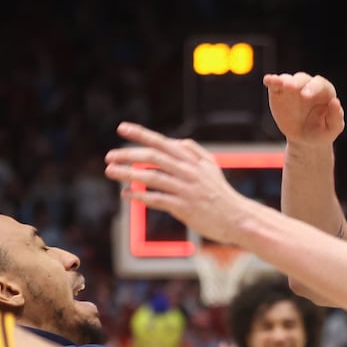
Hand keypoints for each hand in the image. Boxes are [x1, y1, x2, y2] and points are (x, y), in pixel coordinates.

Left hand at [104, 122, 248, 245]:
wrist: (237, 218)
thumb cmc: (221, 193)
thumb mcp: (212, 167)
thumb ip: (194, 151)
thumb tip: (175, 141)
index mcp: (193, 160)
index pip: (163, 142)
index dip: (141, 134)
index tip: (122, 128)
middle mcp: (189, 172)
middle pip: (154, 157)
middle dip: (128, 154)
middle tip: (109, 156)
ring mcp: (186, 189)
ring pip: (152, 177)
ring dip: (128, 174)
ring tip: (110, 172)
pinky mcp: (184, 207)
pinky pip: (157, 199)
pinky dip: (139, 196)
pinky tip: (126, 194)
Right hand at [263, 72, 343, 145]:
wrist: (304, 140)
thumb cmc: (321, 133)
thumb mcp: (331, 129)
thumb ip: (336, 117)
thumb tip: (335, 102)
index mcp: (324, 92)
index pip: (320, 85)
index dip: (313, 88)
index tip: (305, 97)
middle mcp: (308, 86)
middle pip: (302, 79)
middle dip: (296, 83)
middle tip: (290, 88)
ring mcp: (293, 88)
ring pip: (288, 79)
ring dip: (283, 80)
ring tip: (277, 83)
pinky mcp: (279, 93)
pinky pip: (275, 84)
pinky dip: (271, 81)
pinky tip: (268, 80)